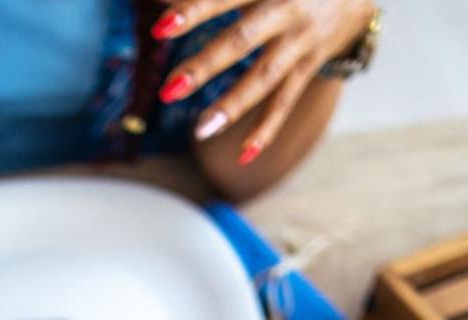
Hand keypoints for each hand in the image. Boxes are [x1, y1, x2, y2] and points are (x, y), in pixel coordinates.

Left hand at [154, 0, 376, 162]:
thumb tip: (156, 1)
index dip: (195, 11)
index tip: (160, 29)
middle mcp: (287, 11)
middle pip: (242, 41)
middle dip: (206, 66)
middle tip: (169, 91)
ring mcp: (301, 41)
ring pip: (265, 77)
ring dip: (233, 105)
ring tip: (200, 130)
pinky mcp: (310, 64)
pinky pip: (286, 100)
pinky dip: (267, 128)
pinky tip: (244, 156)